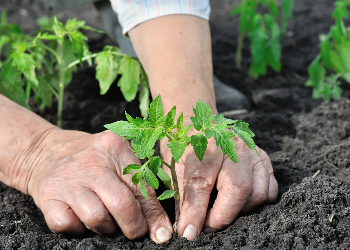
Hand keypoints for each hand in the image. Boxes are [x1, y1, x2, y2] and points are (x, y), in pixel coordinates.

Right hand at [26, 129, 172, 242]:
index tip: (161, 233)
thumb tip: (160, 227)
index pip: (141, 186)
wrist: (44, 151)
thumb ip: (139, 186)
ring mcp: (67, 179)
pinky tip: (80, 218)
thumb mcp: (117, 160)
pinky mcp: (48, 196)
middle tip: (134, 231)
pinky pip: (68, 226)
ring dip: (106, 228)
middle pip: (121, 204)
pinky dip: (78, 229)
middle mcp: (90, 161)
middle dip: (133, 226)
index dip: (153, 214)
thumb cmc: (90, 158)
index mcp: (114, 147)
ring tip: (105, 219)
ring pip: (97, 219)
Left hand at [160, 127, 277, 239]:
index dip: (195, 211)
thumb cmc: (185, 147)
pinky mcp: (264, 158)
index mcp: (204, 144)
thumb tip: (187, 230)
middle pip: (238, 188)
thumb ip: (184, 196)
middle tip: (207, 225)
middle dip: (223, 216)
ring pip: (257, 192)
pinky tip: (239, 201)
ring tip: (222, 210)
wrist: (200, 124)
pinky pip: (270, 190)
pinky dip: (256, 203)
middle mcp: (232, 145)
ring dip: (240, 211)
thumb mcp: (176, 167)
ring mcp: (252, 151)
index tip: (188, 232)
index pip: (201, 182)